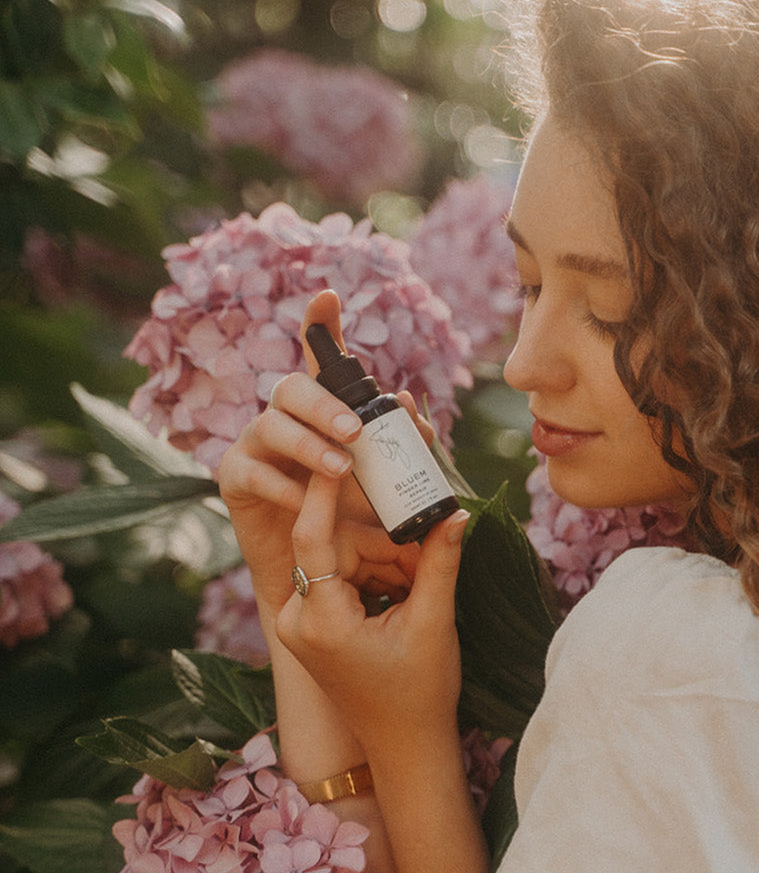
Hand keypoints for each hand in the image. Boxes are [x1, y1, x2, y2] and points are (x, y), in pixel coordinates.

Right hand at [216, 290, 431, 610]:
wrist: (317, 576)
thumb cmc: (353, 521)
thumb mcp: (385, 482)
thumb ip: (401, 444)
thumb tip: (409, 401)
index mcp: (323, 411)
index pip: (320, 360)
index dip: (321, 324)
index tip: (329, 297)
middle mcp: (286, 418)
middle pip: (292, 387)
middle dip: (324, 404)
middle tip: (356, 432)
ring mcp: (256, 444)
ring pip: (271, 425)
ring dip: (308, 444)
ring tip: (342, 468)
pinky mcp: (234, 478)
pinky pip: (251, 471)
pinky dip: (282, 485)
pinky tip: (304, 502)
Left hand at [275, 466, 469, 768]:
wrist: (404, 743)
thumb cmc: (420, 692)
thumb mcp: (434, 621)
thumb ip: (439, 561)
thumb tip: (454, 509)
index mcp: (320, 622)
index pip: (312, 537)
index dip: (324, 491)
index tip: (340, 452)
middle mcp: (296, 620)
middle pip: (336, 545)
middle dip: (385, 544)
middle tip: (427, 555)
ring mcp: (298, 623)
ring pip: (341, 557)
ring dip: (385, 560)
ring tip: (420, 587)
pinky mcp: (309, 624)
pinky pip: (340, 575)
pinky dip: (375, 574)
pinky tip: (404, 593)